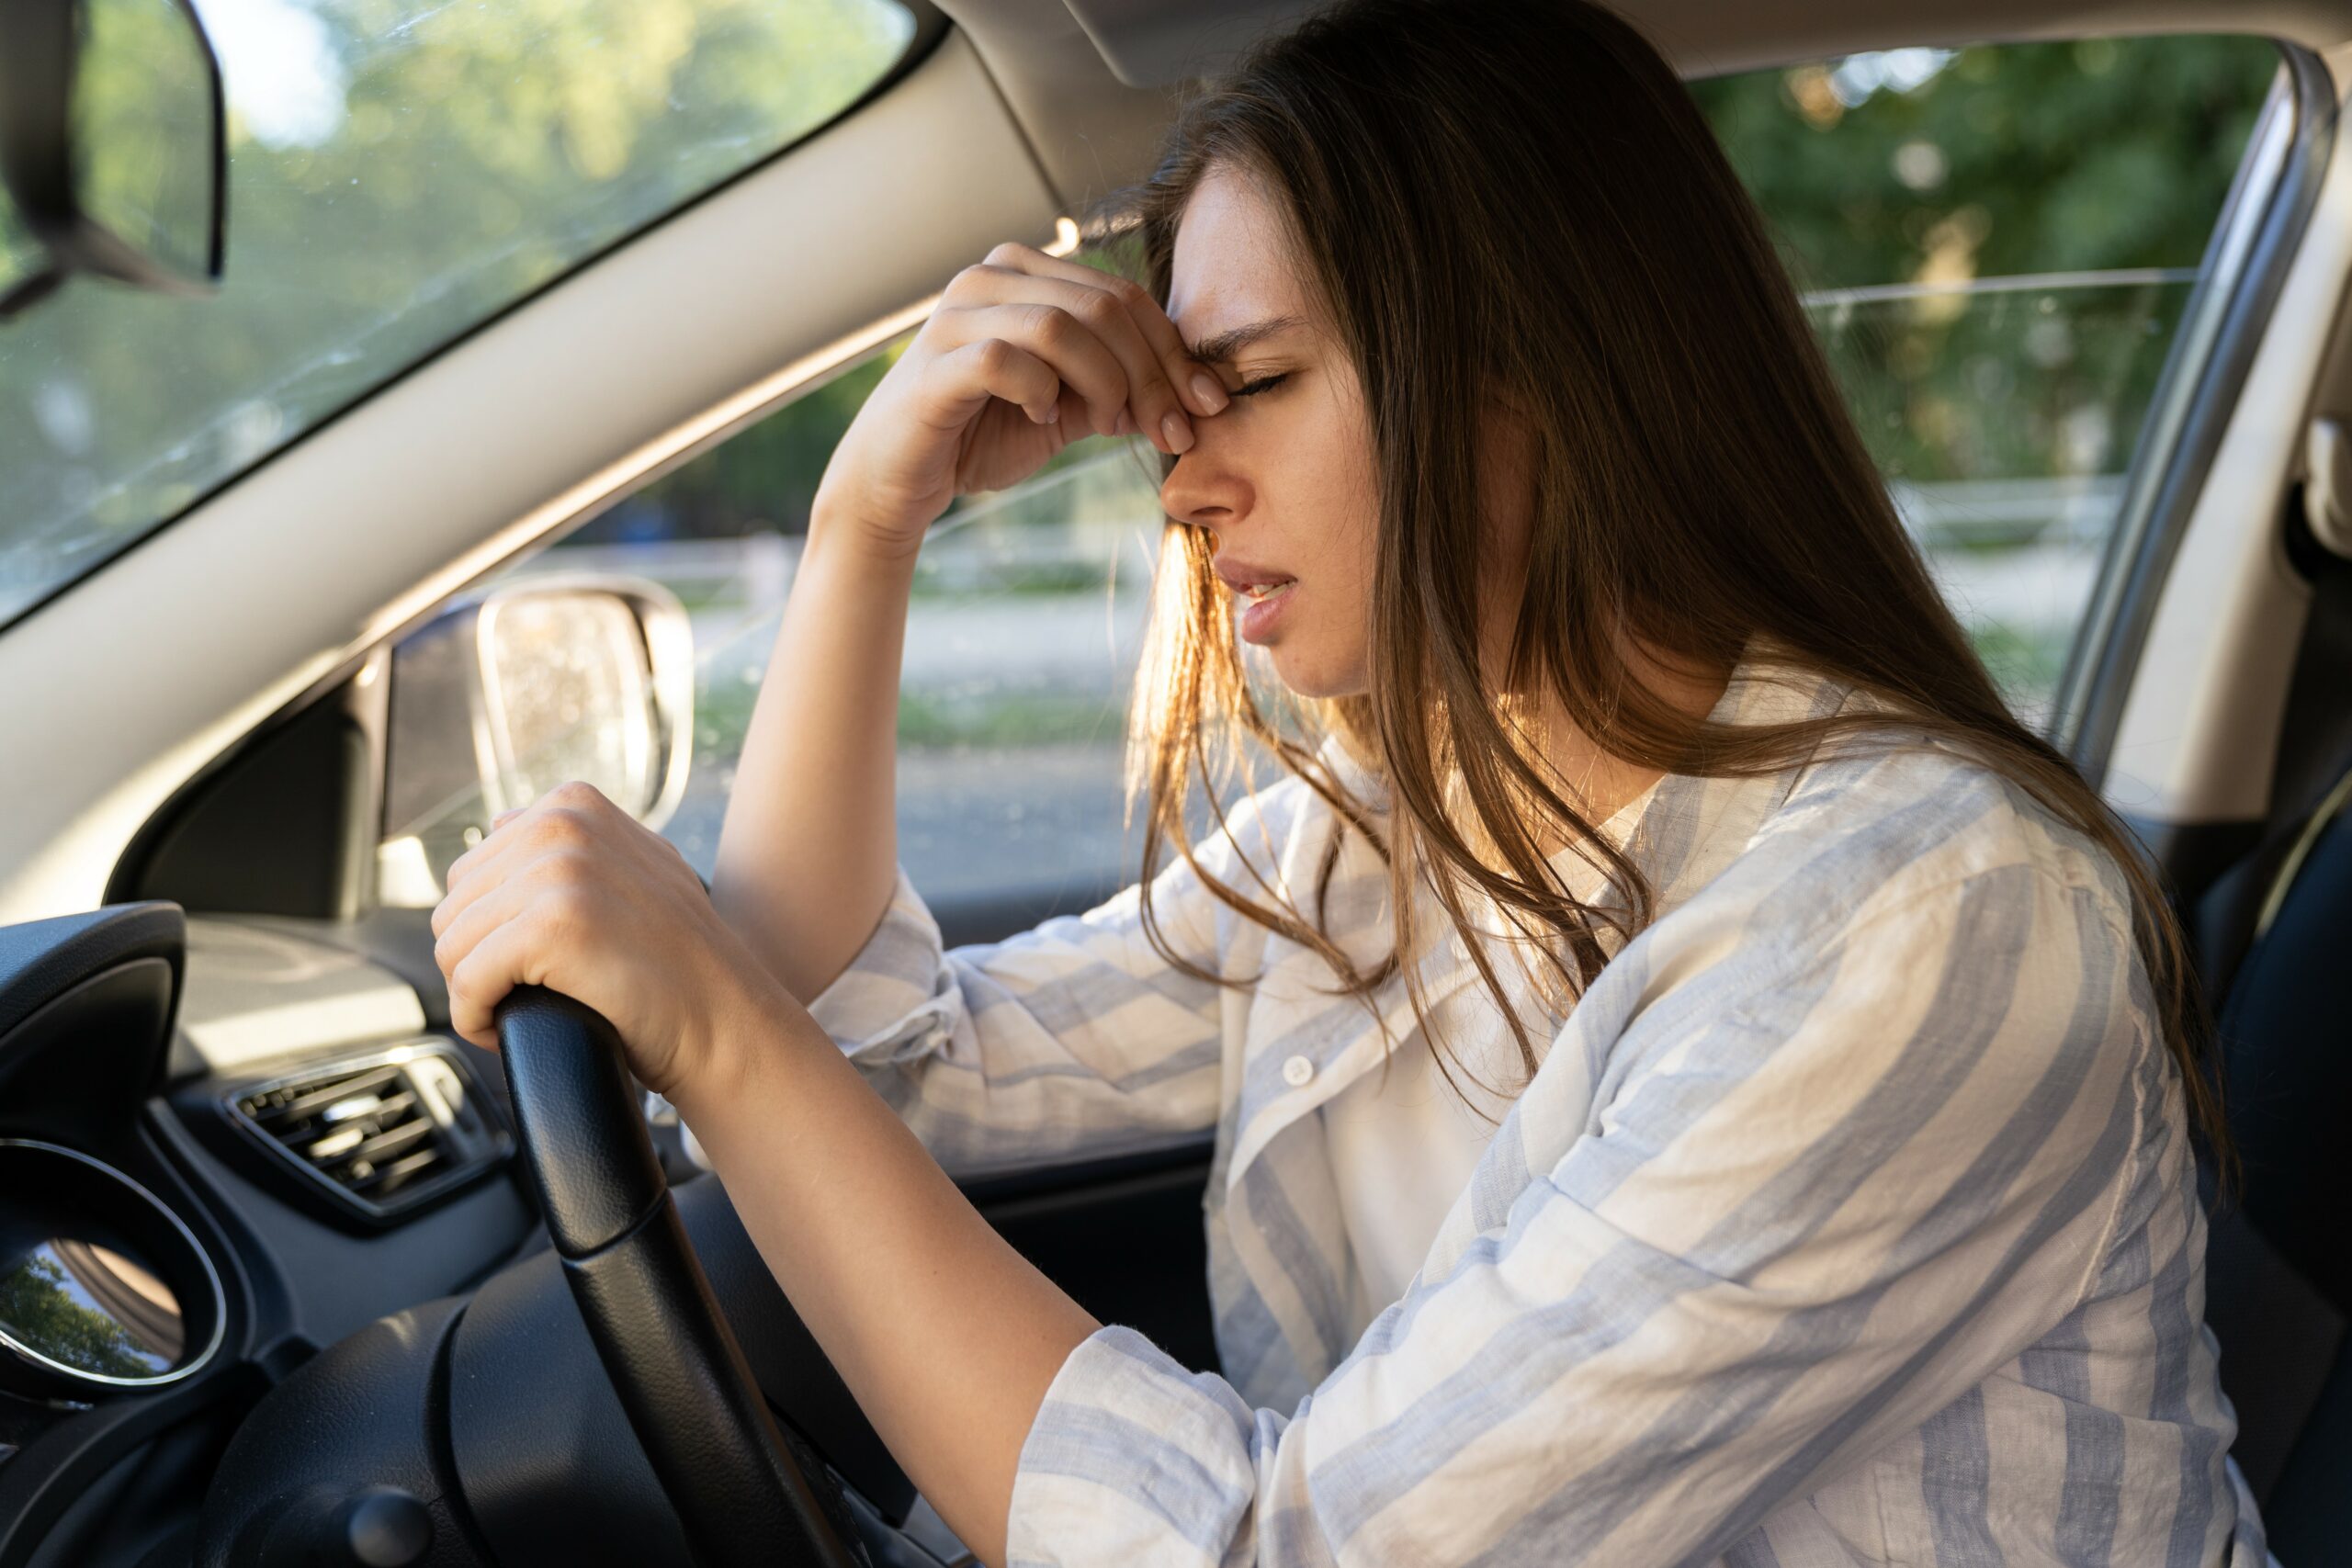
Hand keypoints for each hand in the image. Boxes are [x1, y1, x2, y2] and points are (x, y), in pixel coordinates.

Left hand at [430, 782, 783, 1097]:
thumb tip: (503, 824)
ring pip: (452, 945)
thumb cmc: (680, 965)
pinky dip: (474, 1019)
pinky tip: (502, 1031)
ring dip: (474, 992)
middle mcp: (563, 824)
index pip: (472, 869)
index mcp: (574, 803)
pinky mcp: (552, 926)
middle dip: (476, 959)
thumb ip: (575, 839)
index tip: (528, 964)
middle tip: (522, 993)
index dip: (490, 928)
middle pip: (454, 907)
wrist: (726, 1022)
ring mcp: (559, 871)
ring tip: (516, 1011)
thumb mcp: (634, 867)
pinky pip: (467, 982)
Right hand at [813, 240, 1229, 558]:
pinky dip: (1041, 392)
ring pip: (1062, 326)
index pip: (1123, 296)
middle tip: (1172, 430)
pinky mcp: (934, 362)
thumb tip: (1198, 392)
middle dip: (1153, 374)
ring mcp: (956, 315)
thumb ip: (1119, 384)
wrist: (899, 482)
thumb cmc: (982, 436)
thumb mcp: (1068, 406)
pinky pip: (1007, 362)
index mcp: (1027, 275)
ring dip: (1105, 384)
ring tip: (1109, 427)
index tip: (1209, 405)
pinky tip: (1042, 419)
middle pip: (1103, 306)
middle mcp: (989, 278)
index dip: (1175, 351)